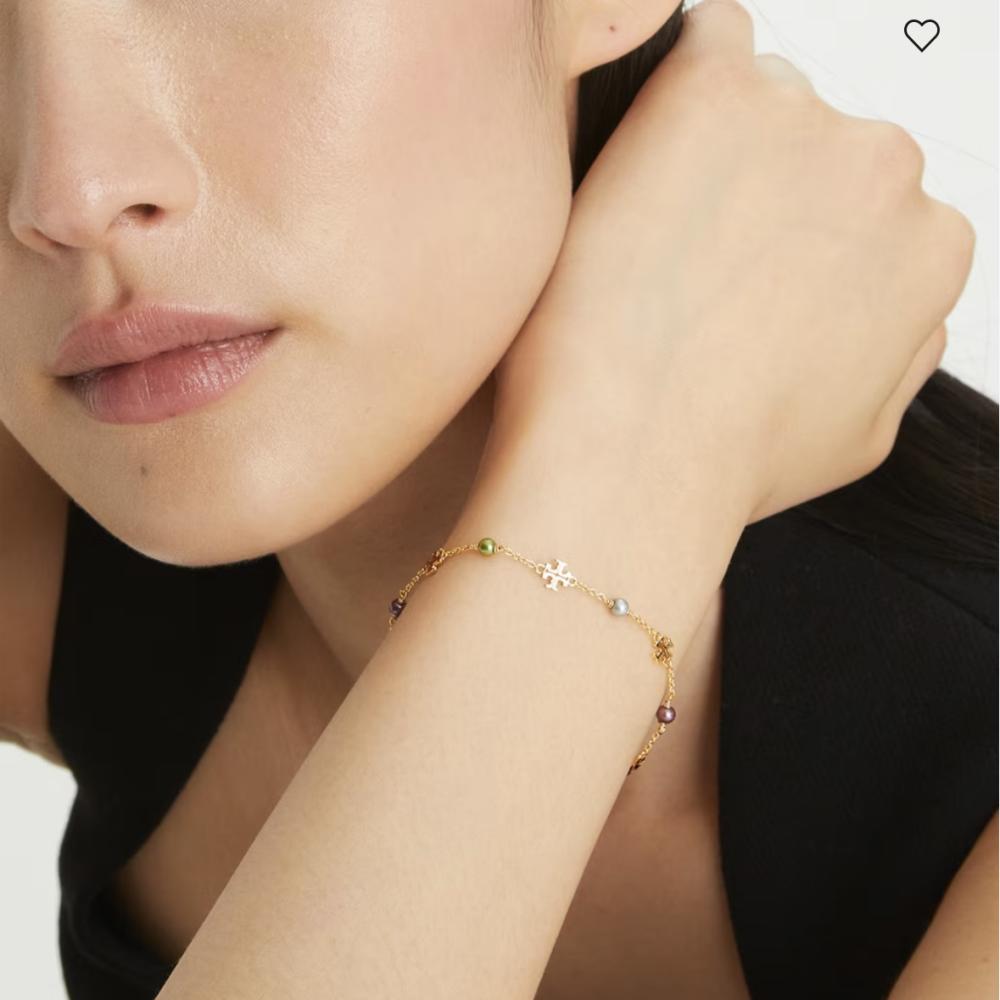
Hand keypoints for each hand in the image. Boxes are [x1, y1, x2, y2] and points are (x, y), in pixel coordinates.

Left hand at [493, 0, 973, 523]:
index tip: (740, 273)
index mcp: (929, 248)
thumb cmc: (730, 460)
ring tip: (650, 239)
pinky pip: (705, 41)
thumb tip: (903, 313)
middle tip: (686, 258)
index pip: (868, 208)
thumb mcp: (859, 435)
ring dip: (711, 150)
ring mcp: (800, 119)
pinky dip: (673, 85)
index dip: (793, 239)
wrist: (635, 456)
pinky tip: (640, 160)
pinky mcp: (712, 91)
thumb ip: (899, 354)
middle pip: (817, 145)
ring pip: (756, 99)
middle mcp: (886, 169)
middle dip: (757, 189)